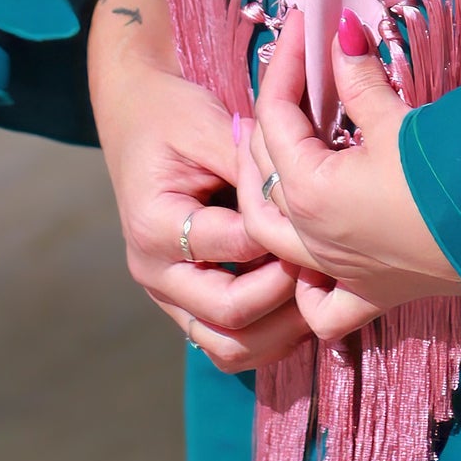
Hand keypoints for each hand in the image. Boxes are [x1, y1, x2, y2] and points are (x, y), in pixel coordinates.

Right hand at [89, 0, 309, 376]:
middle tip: (325, 268)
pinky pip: (225, 342)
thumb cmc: (171, 114)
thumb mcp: (208, 125)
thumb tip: (297, 195)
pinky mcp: (184, 300)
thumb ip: (248, 162)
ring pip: (227, 346)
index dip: (283, 241)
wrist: (135, 114)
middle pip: (228, 314)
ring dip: (279, 332)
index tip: (320, 224)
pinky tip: (301, 311)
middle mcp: (154, 271)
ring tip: (318, 299)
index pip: (234, 248)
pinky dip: (266, 337)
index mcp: (155, 225)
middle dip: (285, 297)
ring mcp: (167, 293)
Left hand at [249, 14, 460, 346]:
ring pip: (267, 235)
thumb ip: (358, 80)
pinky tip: (307, 258)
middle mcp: (309, 236)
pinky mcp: (369, 294)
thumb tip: (341, 33)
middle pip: (261, 168)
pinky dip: (302, 283)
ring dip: (261, 189)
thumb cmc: (448, 179)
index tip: (300, 23)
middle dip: (269, 114)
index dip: (287, 62)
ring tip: (270, 154)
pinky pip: (317, 302)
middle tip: (291, 75)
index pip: (275, 114)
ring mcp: (336, 271)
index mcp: (309, 190)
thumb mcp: (397, 122)